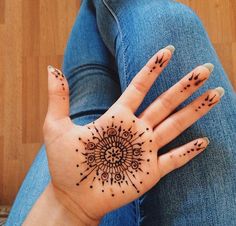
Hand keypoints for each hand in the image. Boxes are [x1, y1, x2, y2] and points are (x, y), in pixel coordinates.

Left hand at [43, 45, 223, 224]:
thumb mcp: (57, 126)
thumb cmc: (65, 163)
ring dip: (195, 111)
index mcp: (117, 117)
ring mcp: (145, 150)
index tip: (167, 51)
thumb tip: (53, 68)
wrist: (73, 195)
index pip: (139, 87)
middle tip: (204, 69)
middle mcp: (135, 130)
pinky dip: (188, 151)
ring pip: (176, 125)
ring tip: (215, 94)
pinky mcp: (150, 172)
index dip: (153, 69)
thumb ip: (59, 97)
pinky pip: (174, 159)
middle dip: (185, 86)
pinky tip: (204, 141)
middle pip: (165, 102)